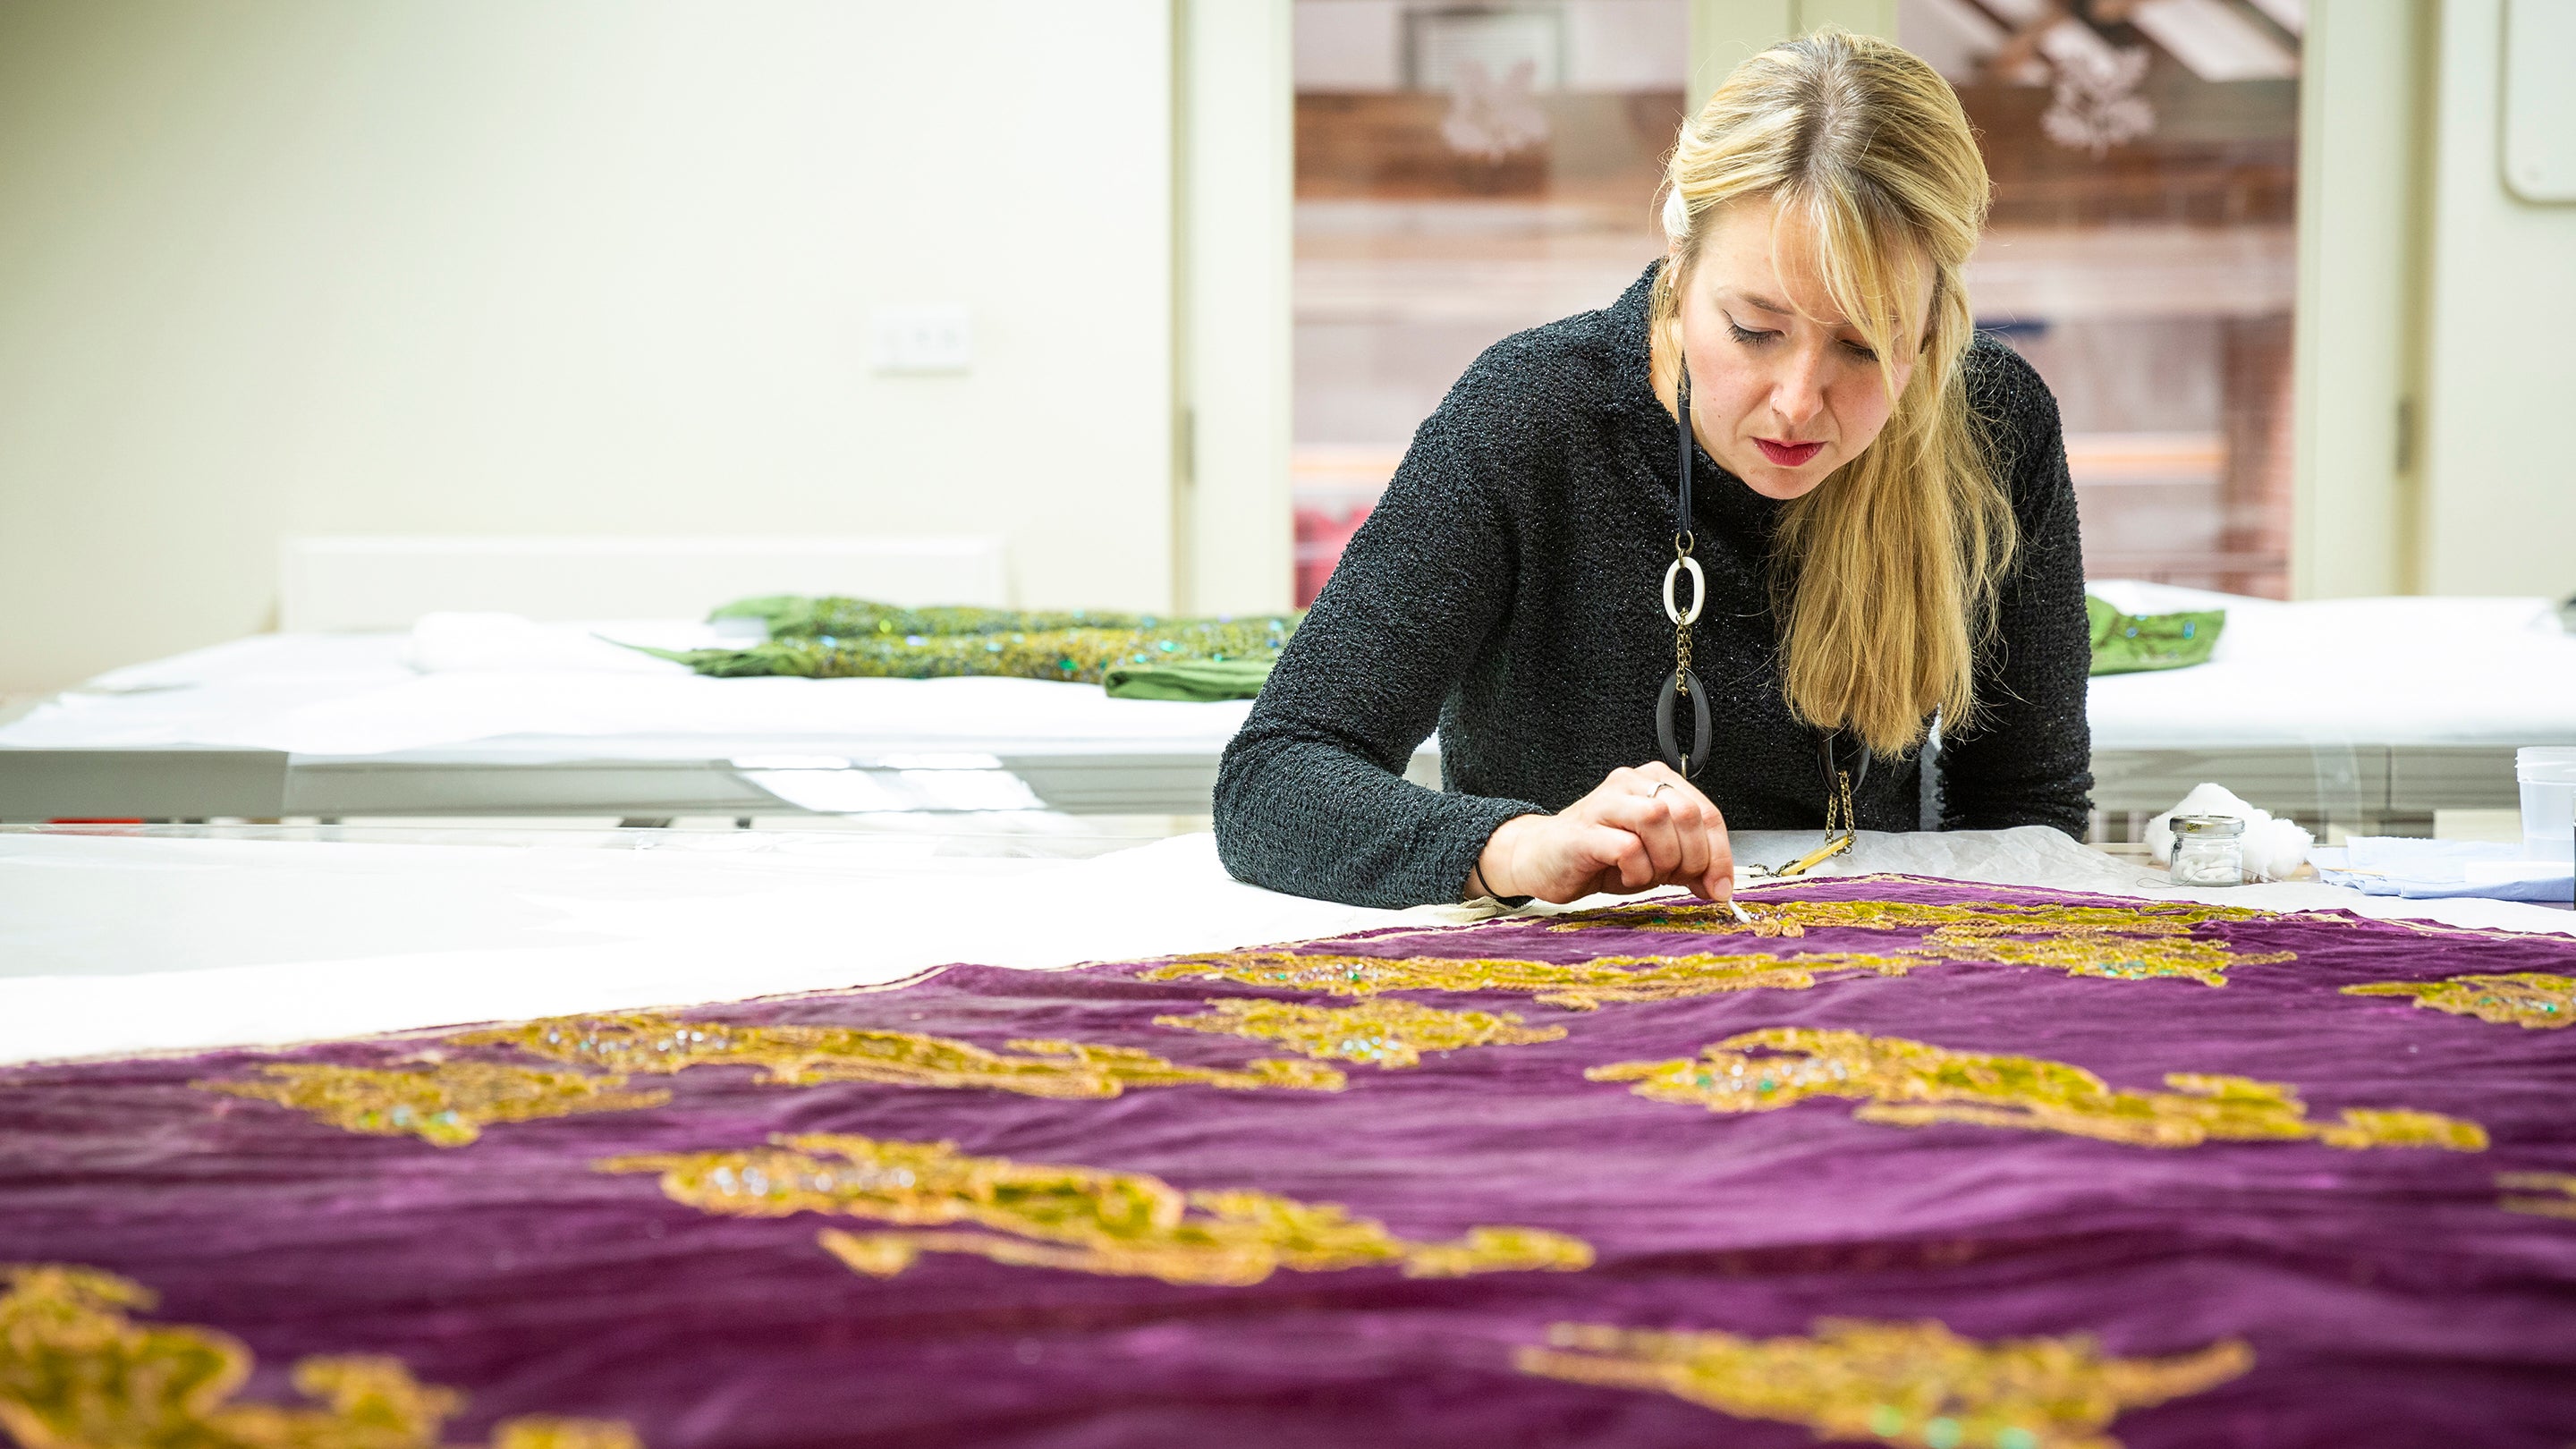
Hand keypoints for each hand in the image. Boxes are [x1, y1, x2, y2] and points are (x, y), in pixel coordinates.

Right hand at [1468, 762, 1732, 905]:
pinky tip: (1625, 876)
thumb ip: (1688, 863)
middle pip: (1687, 813)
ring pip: (1658, 819)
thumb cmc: (1599, 854)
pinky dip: (1637, 871)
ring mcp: (1605, 803)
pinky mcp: (1584, 832)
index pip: (1706, 812)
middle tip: (1680, 881)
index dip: (1720, 854)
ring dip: (1664, 860)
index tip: (1720, 887)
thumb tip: (1720, 885)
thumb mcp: (1655, 857)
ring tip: (1648, 874)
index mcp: (1654, 781)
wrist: (1540, 858)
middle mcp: (1630, 783)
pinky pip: (1628, 847)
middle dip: (1694, 858)